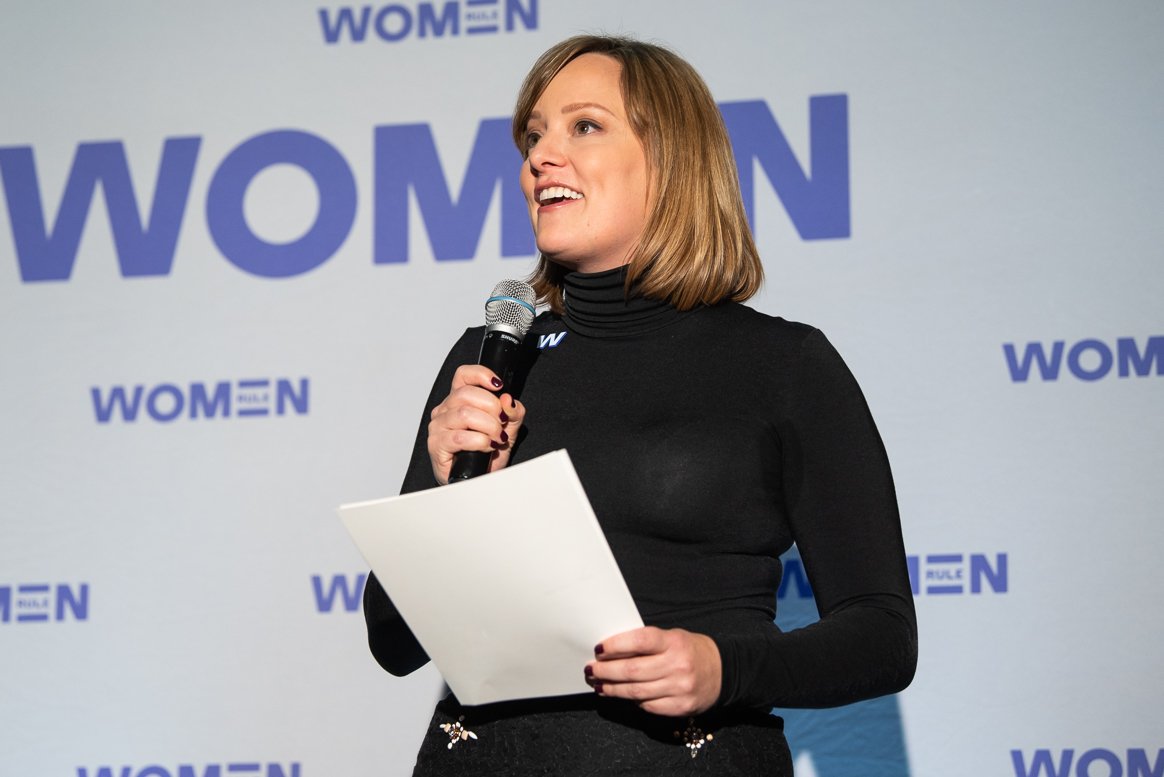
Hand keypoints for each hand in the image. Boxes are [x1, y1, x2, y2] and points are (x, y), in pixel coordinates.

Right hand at [427, 365, 525, 484]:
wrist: (479, 481)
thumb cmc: (487, 455)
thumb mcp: (508, 429)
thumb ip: (513, 412)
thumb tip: (508, 400)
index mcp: (459, 400)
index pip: (463, 375)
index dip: (481, 374)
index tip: (498, 385)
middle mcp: (445, 410)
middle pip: (466, 394)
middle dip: (492, 408)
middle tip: (501, 424)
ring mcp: (438, 427)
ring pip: (464, 414)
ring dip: (488, 427)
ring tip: (497, 438)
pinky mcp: (436, 445)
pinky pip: (460, 437)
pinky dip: (479, 441)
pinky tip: (486, 447)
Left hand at [585, 626, 721, 716]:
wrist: (722, 672)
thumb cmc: (689, 650)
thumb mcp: (672, 637)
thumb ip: (646, 644)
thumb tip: (611, 651)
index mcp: (674, 642)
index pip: (639, 641)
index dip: (615, 645)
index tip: (598, 649)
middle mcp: (678, 665)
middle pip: (632, 670)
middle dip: (606, 671)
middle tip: (591, 670)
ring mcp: (680, 688)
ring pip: (636, 691)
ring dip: (613, 689)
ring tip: (600, 685)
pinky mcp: (681, 707)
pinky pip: (648, 706)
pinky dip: (633, 700)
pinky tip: (622, 695)